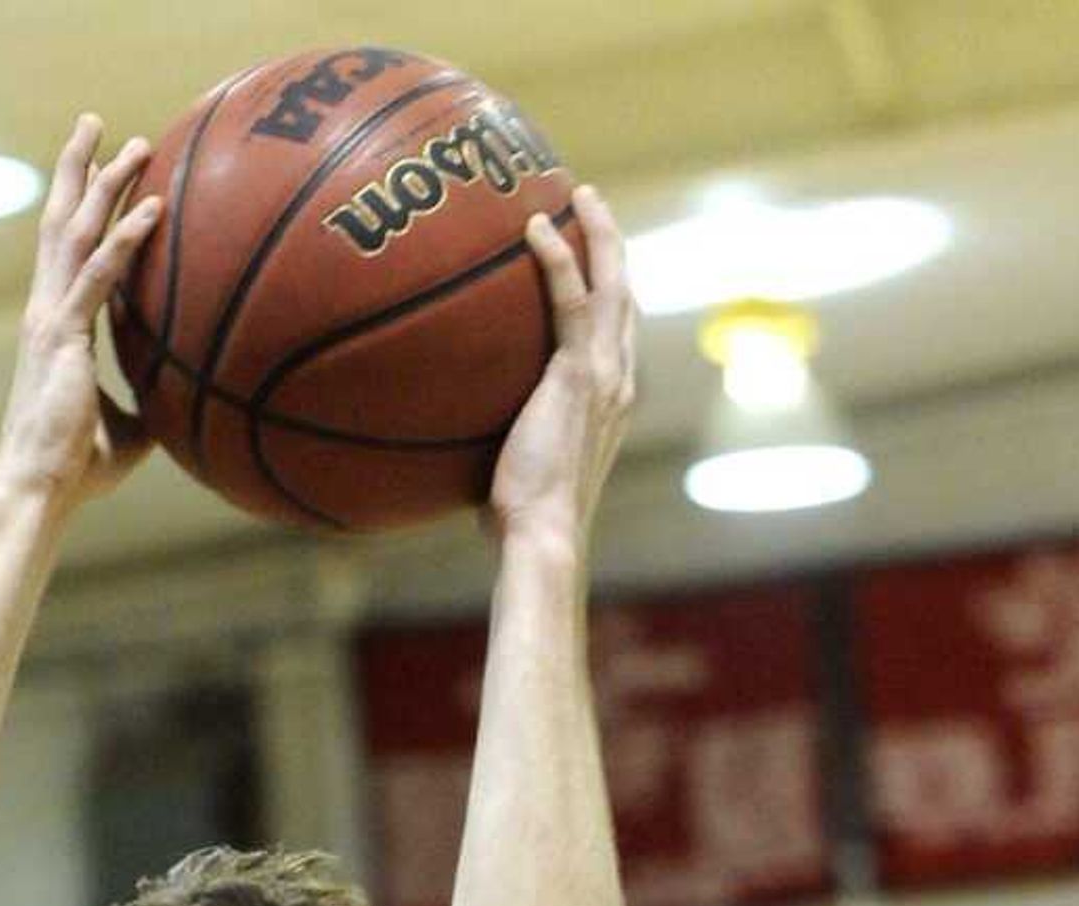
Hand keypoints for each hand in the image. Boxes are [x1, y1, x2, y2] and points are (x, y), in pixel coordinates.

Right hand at [0, 115, 159, 515]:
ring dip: (104, 183)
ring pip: (76, 233)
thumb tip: (190, 407)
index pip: (68, 252)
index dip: (84, 207)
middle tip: (100, 124)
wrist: (39, 492)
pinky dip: (126, 241)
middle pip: (62, 223)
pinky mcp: (62, 336)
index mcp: (55, 327)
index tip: (104, 170)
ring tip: (134, 143)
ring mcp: (50, 319)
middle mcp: (46, 311)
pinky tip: (152, 210)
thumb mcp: (127, 434)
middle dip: (81, 169)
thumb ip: (151, 407)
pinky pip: (97, 276)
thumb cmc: (75, 471)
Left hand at [487, 186, 635, 551]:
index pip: (615, 334)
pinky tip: (535, 227)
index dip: (608, 292)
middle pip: (625, 296)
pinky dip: (559, 259)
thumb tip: (453, 434)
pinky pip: (573, 300)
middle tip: (592, 207)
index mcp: (609, 402)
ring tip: (578, 195)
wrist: (542, 536)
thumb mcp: (515, 469)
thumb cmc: (521, 522)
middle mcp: (618, 381)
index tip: (591, 264)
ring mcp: (604, 375)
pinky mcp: (580, 375)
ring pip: (612, 284)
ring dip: (599, 233)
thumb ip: (503, 439)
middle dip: (614, 247)